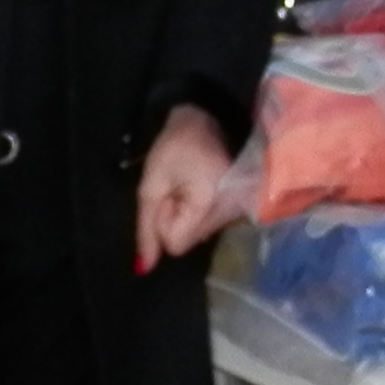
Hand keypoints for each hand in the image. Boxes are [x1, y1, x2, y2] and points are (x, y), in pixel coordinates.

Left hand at [135, 105, 233, 269]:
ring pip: (198, 235)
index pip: (175, 243)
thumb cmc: (176, 145)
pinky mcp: (240, 207)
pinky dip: (199, 212)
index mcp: (209, 204)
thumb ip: (145, 227)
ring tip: (189, 184)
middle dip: (174, 219)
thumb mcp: (151, 183)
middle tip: (176, 187)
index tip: (166, 193)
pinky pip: (210, 224)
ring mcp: (238, 211)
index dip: (164, 220)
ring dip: (186, 216)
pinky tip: (201, 188)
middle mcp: (230, 213)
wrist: (210, 115)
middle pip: (188, 241)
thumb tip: (144, 269)